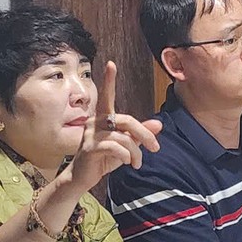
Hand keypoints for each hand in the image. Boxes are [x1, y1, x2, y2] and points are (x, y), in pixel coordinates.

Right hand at [55, 62, 161, 200]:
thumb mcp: (125, 146)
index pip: (107, 96)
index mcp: (102, 118)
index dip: (109, 80)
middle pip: (127, 120)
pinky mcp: (90, 148)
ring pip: (124, 137)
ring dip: (136, 152)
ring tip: (137, 162)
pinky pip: (116, 147)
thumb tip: (159, 124)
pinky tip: (126, 162)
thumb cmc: (103, 159)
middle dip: (145, 135)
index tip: (111, 64)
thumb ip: (139, 134)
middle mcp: (95, 122)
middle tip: (156, 148)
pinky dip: (126, 156)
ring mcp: (91, 135)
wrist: (82, 178)